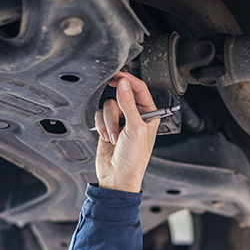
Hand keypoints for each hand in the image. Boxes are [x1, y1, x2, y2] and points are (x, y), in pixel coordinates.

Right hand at [93, 71, 159, 192]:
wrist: (118, 175)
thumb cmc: (134, 158)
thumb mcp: (135, 129)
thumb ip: (129, 104)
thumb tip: (124, 84)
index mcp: (150, 115)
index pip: (140, 90)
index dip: (129, 80)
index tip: (118, 74)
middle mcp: (136, 116)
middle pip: (122, 94)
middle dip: (117, 102)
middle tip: (109, 88)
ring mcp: (121, 120)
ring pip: (108, 105)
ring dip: (109, 121)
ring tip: (114, 136)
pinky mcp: (107, 126)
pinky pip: (99, 114)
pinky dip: (101, 125)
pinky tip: (106, 137)